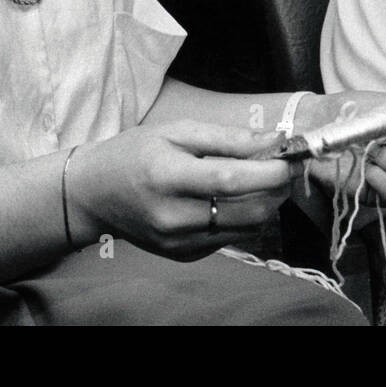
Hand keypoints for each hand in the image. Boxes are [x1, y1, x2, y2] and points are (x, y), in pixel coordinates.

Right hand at [64, 121, 292, 260]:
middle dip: (277, 189)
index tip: (289, 157)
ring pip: (247, 229)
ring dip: (266, 205)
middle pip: (248, 211)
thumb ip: (228, 137)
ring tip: (262, 180)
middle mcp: (173, 216)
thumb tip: (274, 138)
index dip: (268, 171)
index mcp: (168, 177)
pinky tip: (234, 199)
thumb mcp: (177, 131)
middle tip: (282, 167)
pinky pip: (232, 239)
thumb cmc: (136, 153)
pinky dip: (244, 218)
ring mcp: (178, 242)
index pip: (231, 180)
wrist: (95, 194)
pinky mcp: (184, 255)